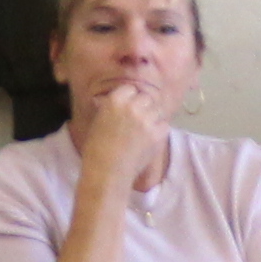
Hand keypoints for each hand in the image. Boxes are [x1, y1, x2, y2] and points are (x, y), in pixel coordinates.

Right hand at [65, 81, 167, 199]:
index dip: (130, 98)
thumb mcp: (98, 122)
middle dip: (143, 106)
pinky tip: (150, 139)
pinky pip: (164, 124)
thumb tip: (115, 101)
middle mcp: (132, 106)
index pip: (130, 89)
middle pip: (146, 97)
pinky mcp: (157, 133)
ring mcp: (146, 119)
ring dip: (152, 117)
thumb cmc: (96, 150)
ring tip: (144, 130)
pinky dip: (159, 130)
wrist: (107, 172)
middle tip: (138, 119)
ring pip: (157, 109)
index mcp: (115, 100)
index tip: (128, 107)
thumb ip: (110, 108)